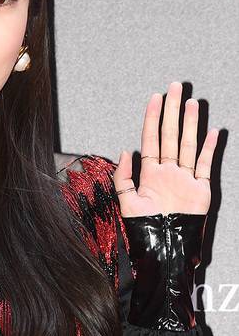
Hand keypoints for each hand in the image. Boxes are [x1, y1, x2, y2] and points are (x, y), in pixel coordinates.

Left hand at [113, 81, 218, 217]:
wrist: (166, 248)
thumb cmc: (145, 229)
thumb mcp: (127, 202)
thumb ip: (123, 177)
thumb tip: (125, 151)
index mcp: (149, 174)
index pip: (151, 139)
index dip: (152, 118)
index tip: (155, 98)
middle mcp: (167, 172)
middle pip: (170, 135)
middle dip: (171, 111)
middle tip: (174, 88)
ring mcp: (185, 178)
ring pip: (188, 144)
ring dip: (190, 123)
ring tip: (191, 103)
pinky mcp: (200, 188)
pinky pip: (205, 164)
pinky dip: (209, 148)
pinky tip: (212, 132)